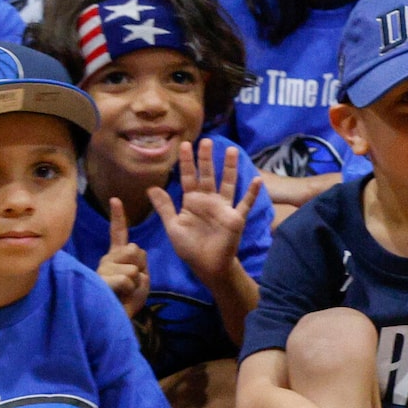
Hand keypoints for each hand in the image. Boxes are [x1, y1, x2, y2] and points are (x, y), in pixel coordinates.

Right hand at [97, 199, 148, 317]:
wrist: (114, 320)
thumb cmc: (128, 301)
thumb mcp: (141, 279)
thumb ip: (140, 263)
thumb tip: (133, 251)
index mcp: (116, 256)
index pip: (119, 233)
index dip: (118, 216)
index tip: (116, 199)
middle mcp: (107, 258)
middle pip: (136, 249)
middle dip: (141, 266)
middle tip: (131, 283)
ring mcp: (102, 268)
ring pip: (134, 266)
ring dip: (137, 281)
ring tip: (125, 291)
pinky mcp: (101, 280)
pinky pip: (128, 278)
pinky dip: (131, 289)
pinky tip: (119, 294)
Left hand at [146, 138, 260, 289]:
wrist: (207, 266)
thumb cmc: (189, 247)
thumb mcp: (172, 226)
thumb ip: (164, 207)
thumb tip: (151, 188)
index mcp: (192, 201)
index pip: (188, 177)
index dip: (186, 162)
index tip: (184, 145)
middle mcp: (209, 200)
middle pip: (208, 175)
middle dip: (207, 159)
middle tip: (206, 141)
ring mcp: (224, 208)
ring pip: (227, 183)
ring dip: (229, 168)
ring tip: (231, 150)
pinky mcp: (236, 218)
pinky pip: (244, 203)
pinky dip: (251, 193)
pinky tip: (256, 180)